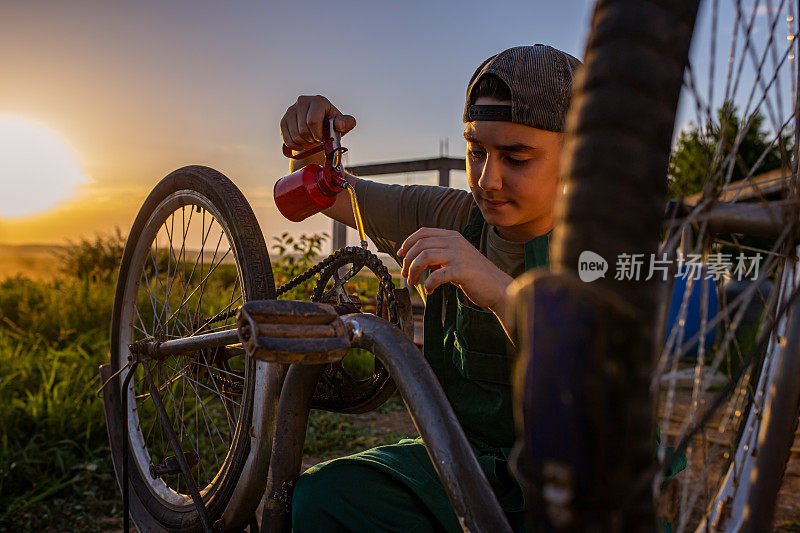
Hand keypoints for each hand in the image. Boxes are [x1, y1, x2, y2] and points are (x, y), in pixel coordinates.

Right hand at [280, 95, 355, 150]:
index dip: (318, 134)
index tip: (323, 137)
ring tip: (311, 140)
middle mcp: (302, 101)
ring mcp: (291, 110)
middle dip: (312, 140)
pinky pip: (288, 141)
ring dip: (305, 144)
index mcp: (318, 101)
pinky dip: (297, 146)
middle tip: (317, 139)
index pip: (312, 122)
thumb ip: (347, 123)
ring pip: (295, 136)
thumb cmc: (332, 126)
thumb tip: (339, 124)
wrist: (318, 129)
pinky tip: (303, 142)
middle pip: (303, 130)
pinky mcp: (283, 120)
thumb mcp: (343, 124)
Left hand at [397, 227, 512, 311]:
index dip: (408, 243)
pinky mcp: (462, 270)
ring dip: (414, 271)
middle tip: (406, 275)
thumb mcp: (455, 259)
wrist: (499, 287)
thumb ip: (438, 256)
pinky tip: (430, 291)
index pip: (423, 232)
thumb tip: (415, 260)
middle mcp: (455, 242)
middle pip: (420, 245)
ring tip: (414, 282)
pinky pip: (436, 275)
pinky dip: (428, 284)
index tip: (400, 255)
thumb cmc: (475, 276)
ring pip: (424, 257)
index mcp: (453, 236)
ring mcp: (459, 255)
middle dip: (408, 261)